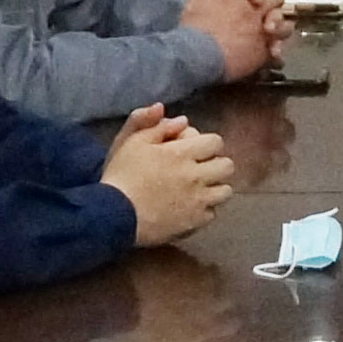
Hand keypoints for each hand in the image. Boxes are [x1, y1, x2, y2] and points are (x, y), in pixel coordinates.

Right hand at [100, 109, 236, 246]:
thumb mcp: (131, 141)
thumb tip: (182, 119)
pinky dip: (204, 210)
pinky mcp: (195, 222)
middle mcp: (196, 175)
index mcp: (182, 153)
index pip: (216, 141)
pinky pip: (212, 214)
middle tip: (199, 169)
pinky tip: (190, 208)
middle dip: (216, 164)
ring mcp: (198, 200)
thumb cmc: (121, 174)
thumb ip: (155, 125)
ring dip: (215, 188)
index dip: (207, 144)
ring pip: (225, 191)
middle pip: (227, 166)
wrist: (115, 214)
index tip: (194, 149)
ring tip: (198, 190)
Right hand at [180, 0, 288, 77]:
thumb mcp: (192, 7)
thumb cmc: (193, 32)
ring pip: (284, 24)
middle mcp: (252, 10)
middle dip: (271, 1)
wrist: (198, 58)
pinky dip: (275, 52)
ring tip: (270, 32)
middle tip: (262, 9)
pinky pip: (278, 51)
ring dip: (279, 26)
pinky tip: (271, 53)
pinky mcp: (263, 52)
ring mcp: (261, 31)